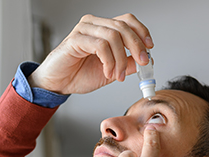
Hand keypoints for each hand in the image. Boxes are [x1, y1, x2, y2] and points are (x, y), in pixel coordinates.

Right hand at [28, 13, 153, 94]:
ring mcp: (83, 30)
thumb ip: (128, 64)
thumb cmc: (79, 74)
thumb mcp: (111, 71)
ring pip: (113, 36)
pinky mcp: (75, 40)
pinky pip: (100, 46)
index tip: (150, 48)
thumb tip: (147, 61)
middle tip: (142, 64)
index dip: (141, 32)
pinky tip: (107, 72)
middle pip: (123, 27)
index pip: (127, 20)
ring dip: (121, 60)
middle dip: (136, 47)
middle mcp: (93, 24)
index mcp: (102, 28)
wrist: (58, 84)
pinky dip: (109, 62)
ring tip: (118, 75)